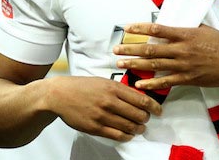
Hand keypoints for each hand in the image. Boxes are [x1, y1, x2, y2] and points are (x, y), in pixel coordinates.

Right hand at [46, 76, 161, 141]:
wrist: (60, 94)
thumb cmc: (82, 86)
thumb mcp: (103, 81)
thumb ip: (120, 89)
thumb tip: (138, 97)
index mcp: (113, 88)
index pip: (141, 100)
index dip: (153, 107)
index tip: (158, 111)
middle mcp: (109, 101)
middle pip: (138, 114)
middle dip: (146, 119)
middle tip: (147, 119)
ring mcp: (102, 115)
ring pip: (129, 126)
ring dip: (138, 128)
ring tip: (140, 128)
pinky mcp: (95, 127)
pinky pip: (117, 135)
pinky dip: (127, 136)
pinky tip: (129, 134)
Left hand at [113, 23, 218, 89]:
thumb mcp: (204, 29)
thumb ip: (186, 29)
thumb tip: (172, 24)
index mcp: (185, 34)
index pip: (158, 29)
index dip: (141, 29)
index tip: (127, 28)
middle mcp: (182, 49)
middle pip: (151, 48)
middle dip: (131, 49)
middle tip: (115, 49)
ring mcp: (184, 65)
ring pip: (154, 64)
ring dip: (135, 64)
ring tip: (120, 64)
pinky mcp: (188, 78)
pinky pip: (166, 81)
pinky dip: (151, 82)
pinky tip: (139, 82)